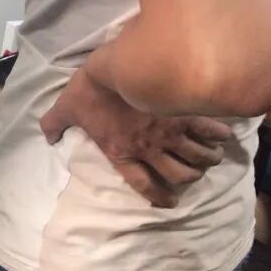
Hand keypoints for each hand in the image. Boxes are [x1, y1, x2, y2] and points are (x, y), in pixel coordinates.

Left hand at [40, 67, 232, 207]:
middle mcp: (147, 147)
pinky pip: (207, 130)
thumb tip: (46, 137)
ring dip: (207, 159)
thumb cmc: (85, 90)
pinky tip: (225, 136)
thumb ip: (54, 125)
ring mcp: (167, 131)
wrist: (108, 67)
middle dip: (190, 177)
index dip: (159, 197)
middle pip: (179, 175)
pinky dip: (219, 135)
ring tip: (212, 156)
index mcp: (121, 151)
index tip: (171, 202)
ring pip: (197, 157)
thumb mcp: (64, 110)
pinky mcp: (181, 113)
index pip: (143, 184)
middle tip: (194, 172)